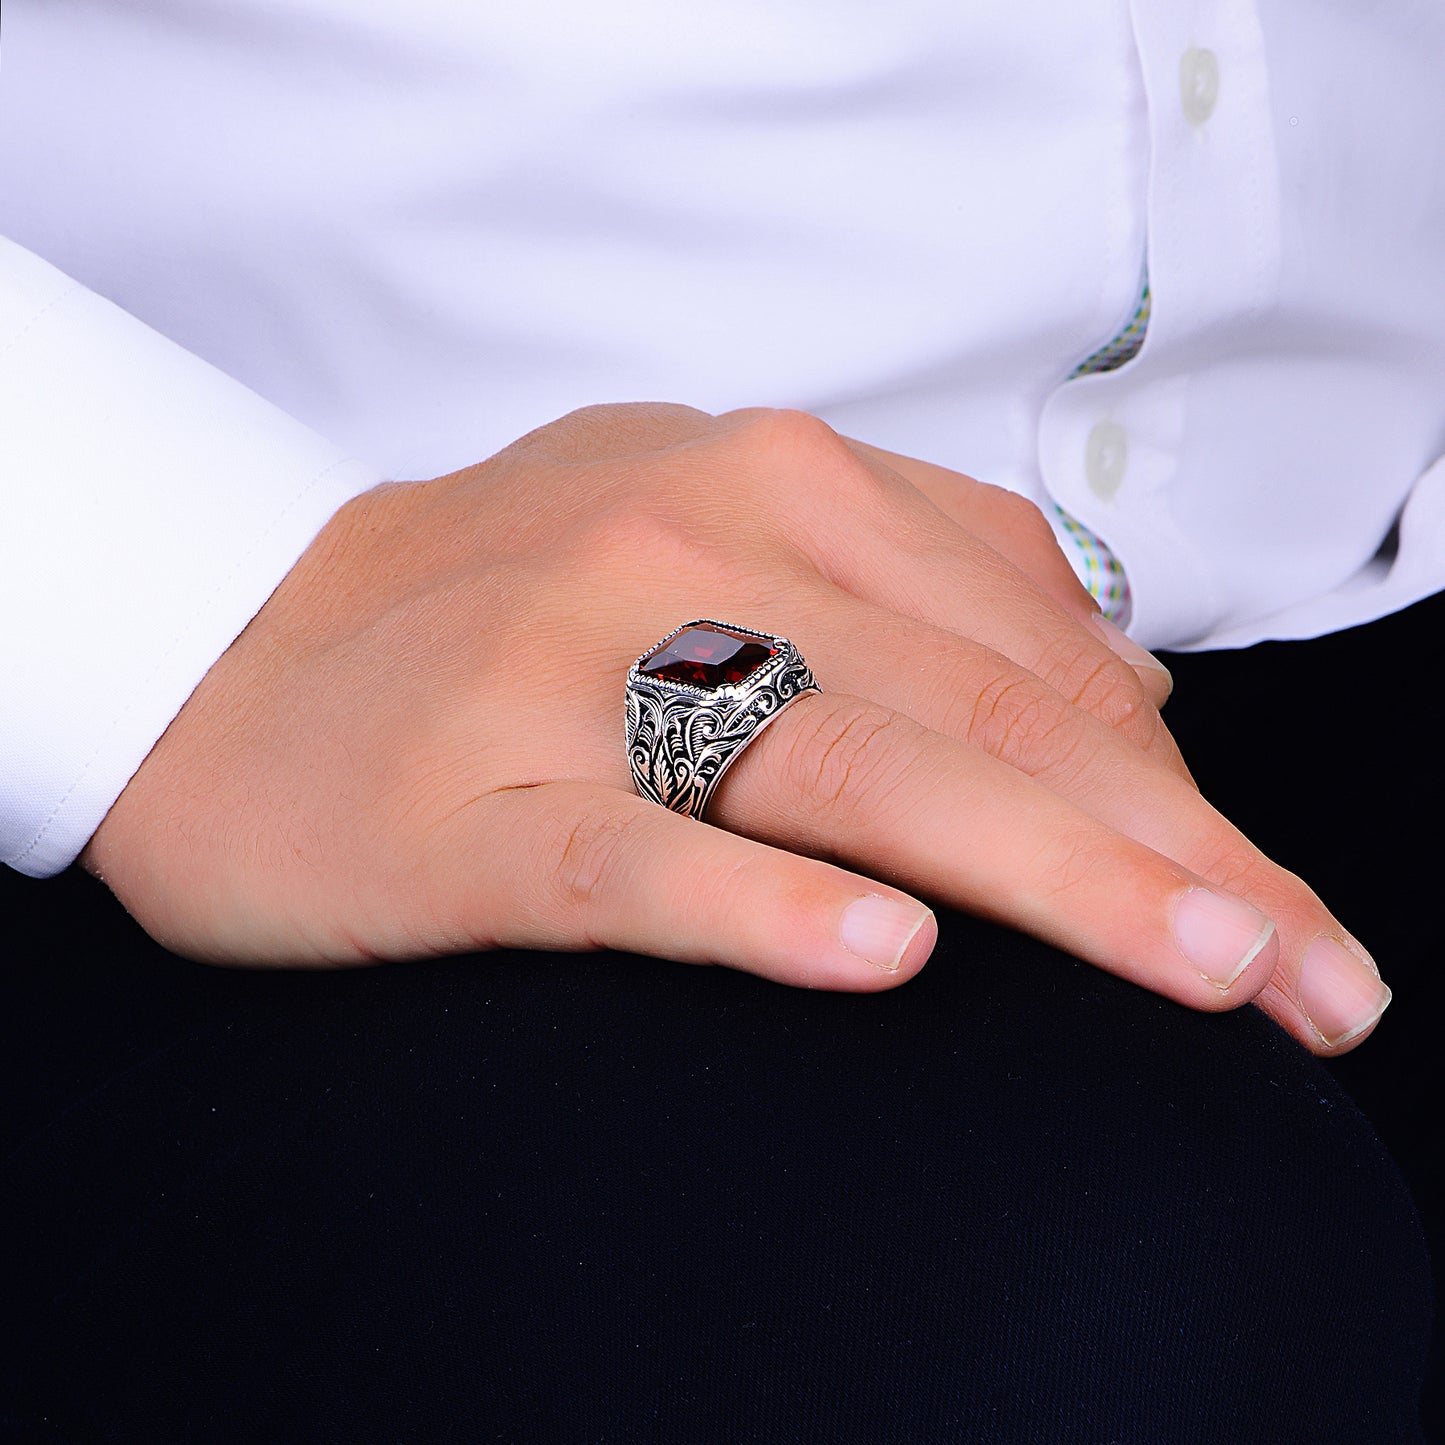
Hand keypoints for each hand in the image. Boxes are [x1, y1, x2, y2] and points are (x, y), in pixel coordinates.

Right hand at [82, 404, 1389, 1053]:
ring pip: (850, 766)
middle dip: (1174, 858)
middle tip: (1312, 981)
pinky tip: (875, 953)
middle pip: (983, 713)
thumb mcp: (713, 534)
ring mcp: (573, 664)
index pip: (1034, 652)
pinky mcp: (469, 795)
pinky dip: (760, 902)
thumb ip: (915, 588)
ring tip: (1204, 967)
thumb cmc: (500, 610)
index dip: (1185, 796)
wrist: (232, 640)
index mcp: (772, 480)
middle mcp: (692, 538)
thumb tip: (1125, 699)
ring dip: (1048, 873)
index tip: (1288, 923)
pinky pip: (634, 853)